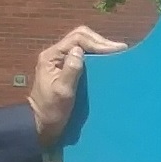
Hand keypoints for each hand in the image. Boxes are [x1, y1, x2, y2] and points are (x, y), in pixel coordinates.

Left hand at [25, 24, 123, 147]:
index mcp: (51, 56)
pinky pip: (82, 55)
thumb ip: (71, 71)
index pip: (77, 39)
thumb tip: (80, 51)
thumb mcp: (62, 92)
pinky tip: (106, 61)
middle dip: (100, 42)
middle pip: (80, 37)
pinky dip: (96, 55)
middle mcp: (55, 54)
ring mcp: (60, 60)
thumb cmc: (51, 111)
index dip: (97, 43)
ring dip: (99, 47)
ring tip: (116, 54)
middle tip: (119, 50)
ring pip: (82, 44)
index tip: (115, 50)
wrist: (41, 124)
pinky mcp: (66, 68)